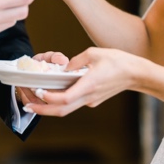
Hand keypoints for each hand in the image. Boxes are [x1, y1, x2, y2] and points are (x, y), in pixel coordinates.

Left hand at [24, 47, 144, 116]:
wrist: (136, 74)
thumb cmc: (118, 62)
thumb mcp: (94, 53)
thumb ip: (76, 61)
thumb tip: (63, 67)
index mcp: (89, 85)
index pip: (65, 98)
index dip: (49, 98)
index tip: (38, 92)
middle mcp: (89, 97)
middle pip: (62, 110)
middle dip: (43, 110)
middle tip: (27, 105)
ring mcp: (91, 101)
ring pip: (67, 109)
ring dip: (49, 108)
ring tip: (34, 102)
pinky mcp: (93, 101)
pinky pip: (73, 103)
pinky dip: (60, 102)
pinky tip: (51, 95)